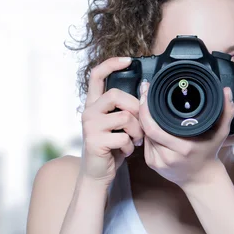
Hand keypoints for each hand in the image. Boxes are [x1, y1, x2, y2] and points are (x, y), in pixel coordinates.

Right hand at [80, 57, 144, 185]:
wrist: (98, 173)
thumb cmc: (111, 147)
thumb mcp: (117, 124)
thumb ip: (124, 108)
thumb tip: (144, 93)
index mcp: (94, 104)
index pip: (96, 75)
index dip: (111, 64)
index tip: (128, 60)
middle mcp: (88, 112)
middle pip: (115, 94)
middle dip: (135, 108)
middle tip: (140, 124)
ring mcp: (89, 126)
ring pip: (124, 117)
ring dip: (136, 131)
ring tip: (134, 140)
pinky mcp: (94, 141)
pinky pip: (123, 137)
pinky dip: (129, 146)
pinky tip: (125, 151)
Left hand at [137, 81, 233, 187]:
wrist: (202, 180)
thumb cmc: (210, 154)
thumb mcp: (221, 133)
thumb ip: (226, 112)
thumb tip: (226, 91)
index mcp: (183, 148)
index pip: (153, 127)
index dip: (147, 109)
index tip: (148, 92)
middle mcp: (168, 156)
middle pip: (146, 129)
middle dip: (143, 110)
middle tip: (144, 93)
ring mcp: (158, 162)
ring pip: (145, 135)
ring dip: (145, 120)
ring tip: (148, 104)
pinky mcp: (152, 164)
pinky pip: (146, 143)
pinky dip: (148, 132)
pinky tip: (151, 122)